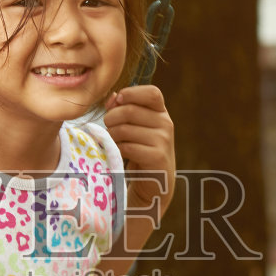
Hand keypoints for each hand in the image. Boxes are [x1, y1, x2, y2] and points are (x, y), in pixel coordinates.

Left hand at [103, 84, 175, 224]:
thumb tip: (113, 97)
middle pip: (130, 110)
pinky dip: (118, 149)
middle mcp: (166, 123)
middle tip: (108, 128)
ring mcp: (164, 140)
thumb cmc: (138, 150)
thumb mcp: (133, 126)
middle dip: (111, 118)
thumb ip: (122, 108)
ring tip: (113, 142)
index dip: (132, 93)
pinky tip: (119, 153)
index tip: (118, 101)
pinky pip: (128, 147)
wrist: (152, 182)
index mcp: (161, 112)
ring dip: (112, 136)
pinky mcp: (158, 157)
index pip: (152, 92)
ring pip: (125, 129)